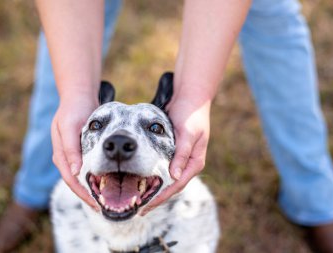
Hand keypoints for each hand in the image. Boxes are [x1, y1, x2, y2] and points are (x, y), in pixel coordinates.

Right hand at [51, 96, 99, 209]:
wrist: (78, 96)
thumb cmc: (72, 110)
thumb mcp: (69, 127)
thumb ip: (71, 150)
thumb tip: (75, 172)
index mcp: (61, 156)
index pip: (72, 181)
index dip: (84, 194)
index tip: (97, 205)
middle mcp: (66, 158)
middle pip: (77, 183)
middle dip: (89, 196)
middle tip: (105, 206)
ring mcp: (73, 155)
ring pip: (83, 178)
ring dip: (93, 188)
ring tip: (108, 198)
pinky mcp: (82, 151)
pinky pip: (89, 168)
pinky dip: (97, 177)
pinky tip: (108, 181)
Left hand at [141, 98, 210, 214]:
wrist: (191, 97)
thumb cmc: (192, 115)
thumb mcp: (188, 133)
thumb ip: (182, 154)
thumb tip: (174, 176)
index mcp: (194, 162)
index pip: (177, 184)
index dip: (161, 197)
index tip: (146, 205)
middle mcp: (187, 163)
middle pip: (171, 186)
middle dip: (156, 197)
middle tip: (138, 208)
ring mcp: (180, 158)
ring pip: (165, 179)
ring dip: (153, 189)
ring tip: (137, 198)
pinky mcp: (172, 151)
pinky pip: (161, 167)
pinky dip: (151, 175)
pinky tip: (139, 179)